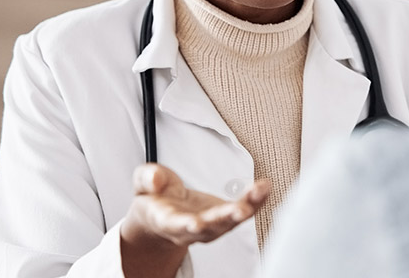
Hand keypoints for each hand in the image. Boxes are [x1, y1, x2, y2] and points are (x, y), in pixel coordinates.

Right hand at [120, 163, 269, 277]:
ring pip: (232, 220)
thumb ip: (147, 179)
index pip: (178, 226)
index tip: (196, 223)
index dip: (188, 225)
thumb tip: (156, 179)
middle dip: (227, 218)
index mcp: (169, 222)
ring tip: (260, 191)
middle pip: (212, 227)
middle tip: (242, 210)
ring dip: (249, 207)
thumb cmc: (155, 199)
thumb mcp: (142, 184)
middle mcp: (194, 229)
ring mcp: (213, 225)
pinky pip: (245, 209)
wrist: (163, 215)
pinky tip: (265, 187)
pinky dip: (257, 200)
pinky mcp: (227, 216)